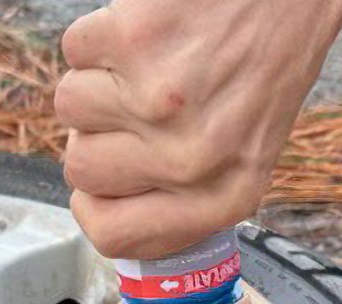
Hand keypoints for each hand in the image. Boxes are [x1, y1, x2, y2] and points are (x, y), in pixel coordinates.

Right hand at [57, 0, 341, 259]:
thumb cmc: (271, 61)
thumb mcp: (249, 153)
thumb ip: (186, 194)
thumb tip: (110, 209)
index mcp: (224, 197)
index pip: (114, 234)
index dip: (96, 203)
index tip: (104, 181)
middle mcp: (192, 158)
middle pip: (80, 168)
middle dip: (99, 132)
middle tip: (143, 101)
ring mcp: (160, 98)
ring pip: (71, 106)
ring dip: (99, 78)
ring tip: (153, 61)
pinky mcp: (134, 39)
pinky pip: (75, 49)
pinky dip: (102, 34)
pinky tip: (149, 32)